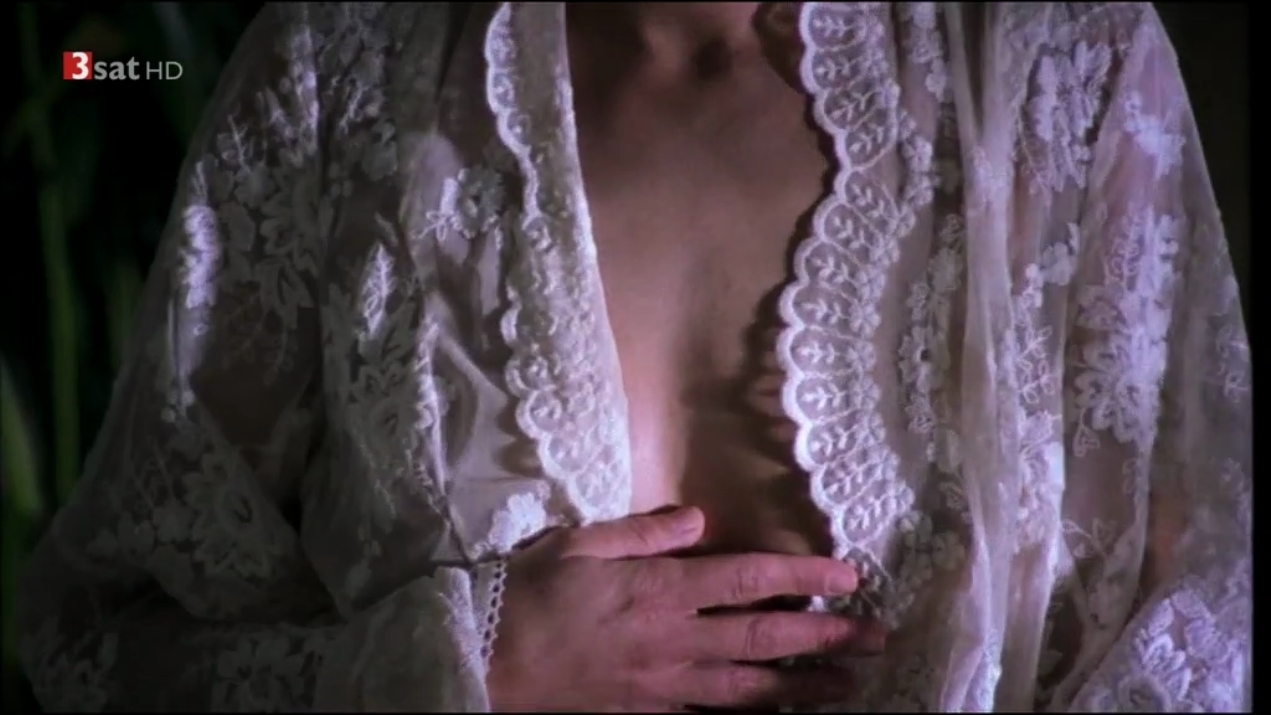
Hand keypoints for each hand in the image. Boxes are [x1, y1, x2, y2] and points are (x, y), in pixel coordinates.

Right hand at [487, 507, 877, 711]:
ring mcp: (665, 687)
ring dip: (805, 688)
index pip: (749, 579)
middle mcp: (674, 640)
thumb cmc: (527, 596)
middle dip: (826, 638)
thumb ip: (643, 532)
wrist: (483, 662)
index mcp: (660, 590)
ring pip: (750, 690)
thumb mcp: (580, 544)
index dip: (804, 576)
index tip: (849, 575)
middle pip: (765, 640)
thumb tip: (698, 519)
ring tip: (851, 685)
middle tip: (876, 636)